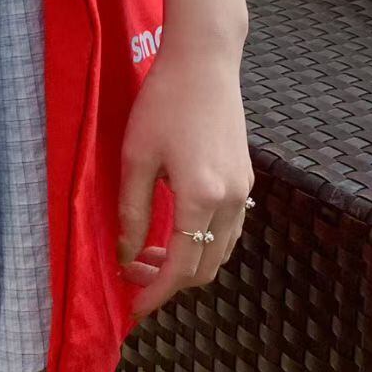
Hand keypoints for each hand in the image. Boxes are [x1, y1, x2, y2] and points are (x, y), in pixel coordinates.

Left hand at [116, 42, 253, 320]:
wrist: (204, 63)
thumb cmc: (163, 103)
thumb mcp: (135, 157)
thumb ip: (132, 211)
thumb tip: (126, 254)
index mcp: (201, 197)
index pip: (180, 266)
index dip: (156, 292)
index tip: (133, 307)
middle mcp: (231, 201)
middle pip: (205, 268)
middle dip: (169, 282)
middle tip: (132, 276)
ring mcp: (243, 190)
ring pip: (220, 252)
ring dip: (187, 264)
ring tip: (147, 256)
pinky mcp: (245, 178)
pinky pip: (229, 231)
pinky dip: (203, 245)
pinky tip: (173, 233)